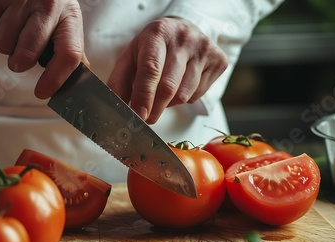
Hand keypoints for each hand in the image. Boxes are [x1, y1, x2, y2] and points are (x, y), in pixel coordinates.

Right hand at [0, 0, 85, 98]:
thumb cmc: (46, 5)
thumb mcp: (64, 22)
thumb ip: (68, 50)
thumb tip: (75, 82)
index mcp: (70, 16)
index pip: (68, 53)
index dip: (55, 78)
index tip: (42, 92)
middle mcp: (49, 4)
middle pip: (28, 53)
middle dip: (19, 63)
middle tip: (20, 56)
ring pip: (3, 44)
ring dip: (4, 45)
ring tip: (11, 30)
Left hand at [107, 17, 227, 123]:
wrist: (185, 30)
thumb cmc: (154, 46)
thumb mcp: (131, 56)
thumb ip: (119, 80)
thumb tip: (116, 105)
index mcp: (158, 33)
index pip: (151, 69)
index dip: (143, 95)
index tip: (138, 115)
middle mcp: (184, 39)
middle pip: (169, 86)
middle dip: (155, 109)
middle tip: (147, 118)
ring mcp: (204, 49)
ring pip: (185, 95)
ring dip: (169, 104)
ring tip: (163, 94)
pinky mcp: (219, 61)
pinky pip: (198, 95)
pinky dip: (185, 98)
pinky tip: (181, 85)